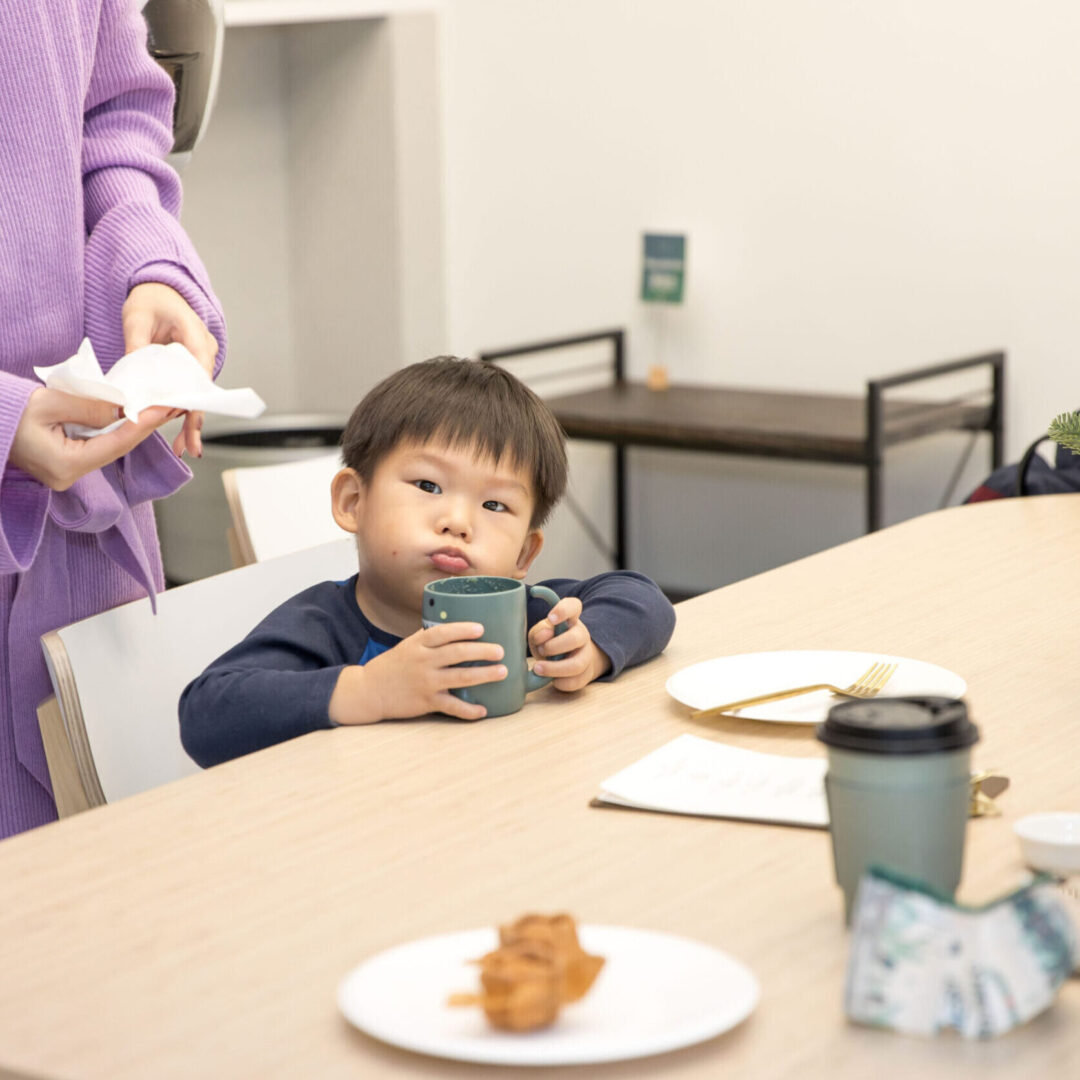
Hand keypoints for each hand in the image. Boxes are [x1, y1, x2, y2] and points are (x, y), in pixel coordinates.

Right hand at [10, 388, 179, 491]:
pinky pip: (96, 445)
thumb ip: (90, 407)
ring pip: (109, 447)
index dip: (143, 425)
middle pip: (116, 448)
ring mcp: (65, 472)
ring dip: (131, 427)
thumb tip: (123, 409)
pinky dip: (113, 429)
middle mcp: (68, 476)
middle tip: (170, 406)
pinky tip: (132, 415)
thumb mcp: (50, 402)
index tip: (164, 409)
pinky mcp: (63, 463)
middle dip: (144, 426)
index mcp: (64, 466)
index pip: (116, 444)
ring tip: (158, 409)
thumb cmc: (6, 409)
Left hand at [122, 282, 218, 458]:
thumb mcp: (136, 319)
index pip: (198, 371)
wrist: (160, 291)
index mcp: (196, 335)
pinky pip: (190, 392)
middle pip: (202, 390)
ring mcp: (201, 360)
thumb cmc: (150, 300)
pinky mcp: (192, 369)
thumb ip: (136, 346)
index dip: (191, 396)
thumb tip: (133, 379)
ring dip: (191, 421)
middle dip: (196, 419)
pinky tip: (182, 433)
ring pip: (198, 395)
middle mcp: (205, 350)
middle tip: (190, 447)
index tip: (182, 416)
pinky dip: (185, 411)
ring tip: (184, 448)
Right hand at [328, 622, 507, 724]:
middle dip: (482, 651)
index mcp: (418, 645)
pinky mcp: (426, 702)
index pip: (442, 633)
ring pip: (459, 677)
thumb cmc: (393, 665)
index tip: (481, 628)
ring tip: (502, 672)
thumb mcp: (408, 645)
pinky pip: (451, 707)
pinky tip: (483, 710)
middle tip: (500, 651)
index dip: (462, 630)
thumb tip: (457, 627)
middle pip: (456, 653)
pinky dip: (468, 710)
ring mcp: (425, 682)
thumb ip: (430, 638)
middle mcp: (423, 662)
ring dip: (484, 675)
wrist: (369, 691)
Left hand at [528, 596, 610, 691]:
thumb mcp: (540, 634)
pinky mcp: (584, 675)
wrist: (568, 661)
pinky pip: (575, 681)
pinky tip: (550, 679)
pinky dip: (559, 682)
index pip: (573, 606)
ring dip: (555, 668)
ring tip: (538, 668)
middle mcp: (581, 635)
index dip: (563, 610)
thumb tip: (543, 636)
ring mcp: (585, 656)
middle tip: (542, 649)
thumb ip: (538, 632)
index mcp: (570, 619)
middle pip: (576, 637)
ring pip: (577, 664)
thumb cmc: (550, 642)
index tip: (550, 618)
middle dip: (555, 645)